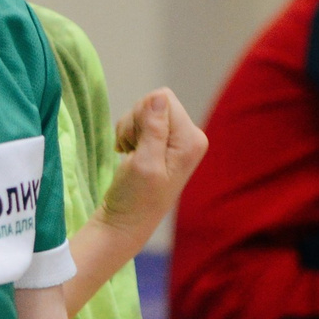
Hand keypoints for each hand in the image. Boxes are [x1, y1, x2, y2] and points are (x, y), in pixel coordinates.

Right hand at [99, 90, 208, 254]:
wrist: (126, 220)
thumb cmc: (136, 198)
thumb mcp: (145, 163)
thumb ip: (154, 129)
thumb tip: (159, 97)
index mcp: (192, 139)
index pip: (163, 99)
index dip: (142, 116)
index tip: (138, 144)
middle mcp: (190, 135)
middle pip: (154, 102)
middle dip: (135, 122)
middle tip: (133, 150)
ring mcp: (176, 138)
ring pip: (144, 110)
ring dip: (130, 129)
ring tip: (131, 154)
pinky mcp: (163, 141)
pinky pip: (141, 120)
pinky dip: (129, 134)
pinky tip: (130, 153)